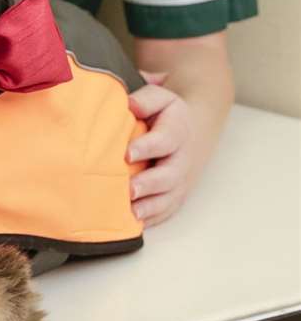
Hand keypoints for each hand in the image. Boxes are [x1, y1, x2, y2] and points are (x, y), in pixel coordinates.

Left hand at [127, 71, 195, 224]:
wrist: (191, 127)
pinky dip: (154, 218)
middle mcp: (182, 158)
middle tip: (130, 190)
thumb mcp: (159, 97)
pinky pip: (168, 209)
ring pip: (170, 197)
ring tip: (132, 213)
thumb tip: (130, 105)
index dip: (148, 147)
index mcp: (177, 129)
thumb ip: (146, 99)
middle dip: (150, 184)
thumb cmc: (165, 112)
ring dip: (152, 206)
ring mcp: (181, 179)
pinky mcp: (176, 193)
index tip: (128, 153)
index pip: (165, 140)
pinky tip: (136, 223)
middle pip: (170, 174)